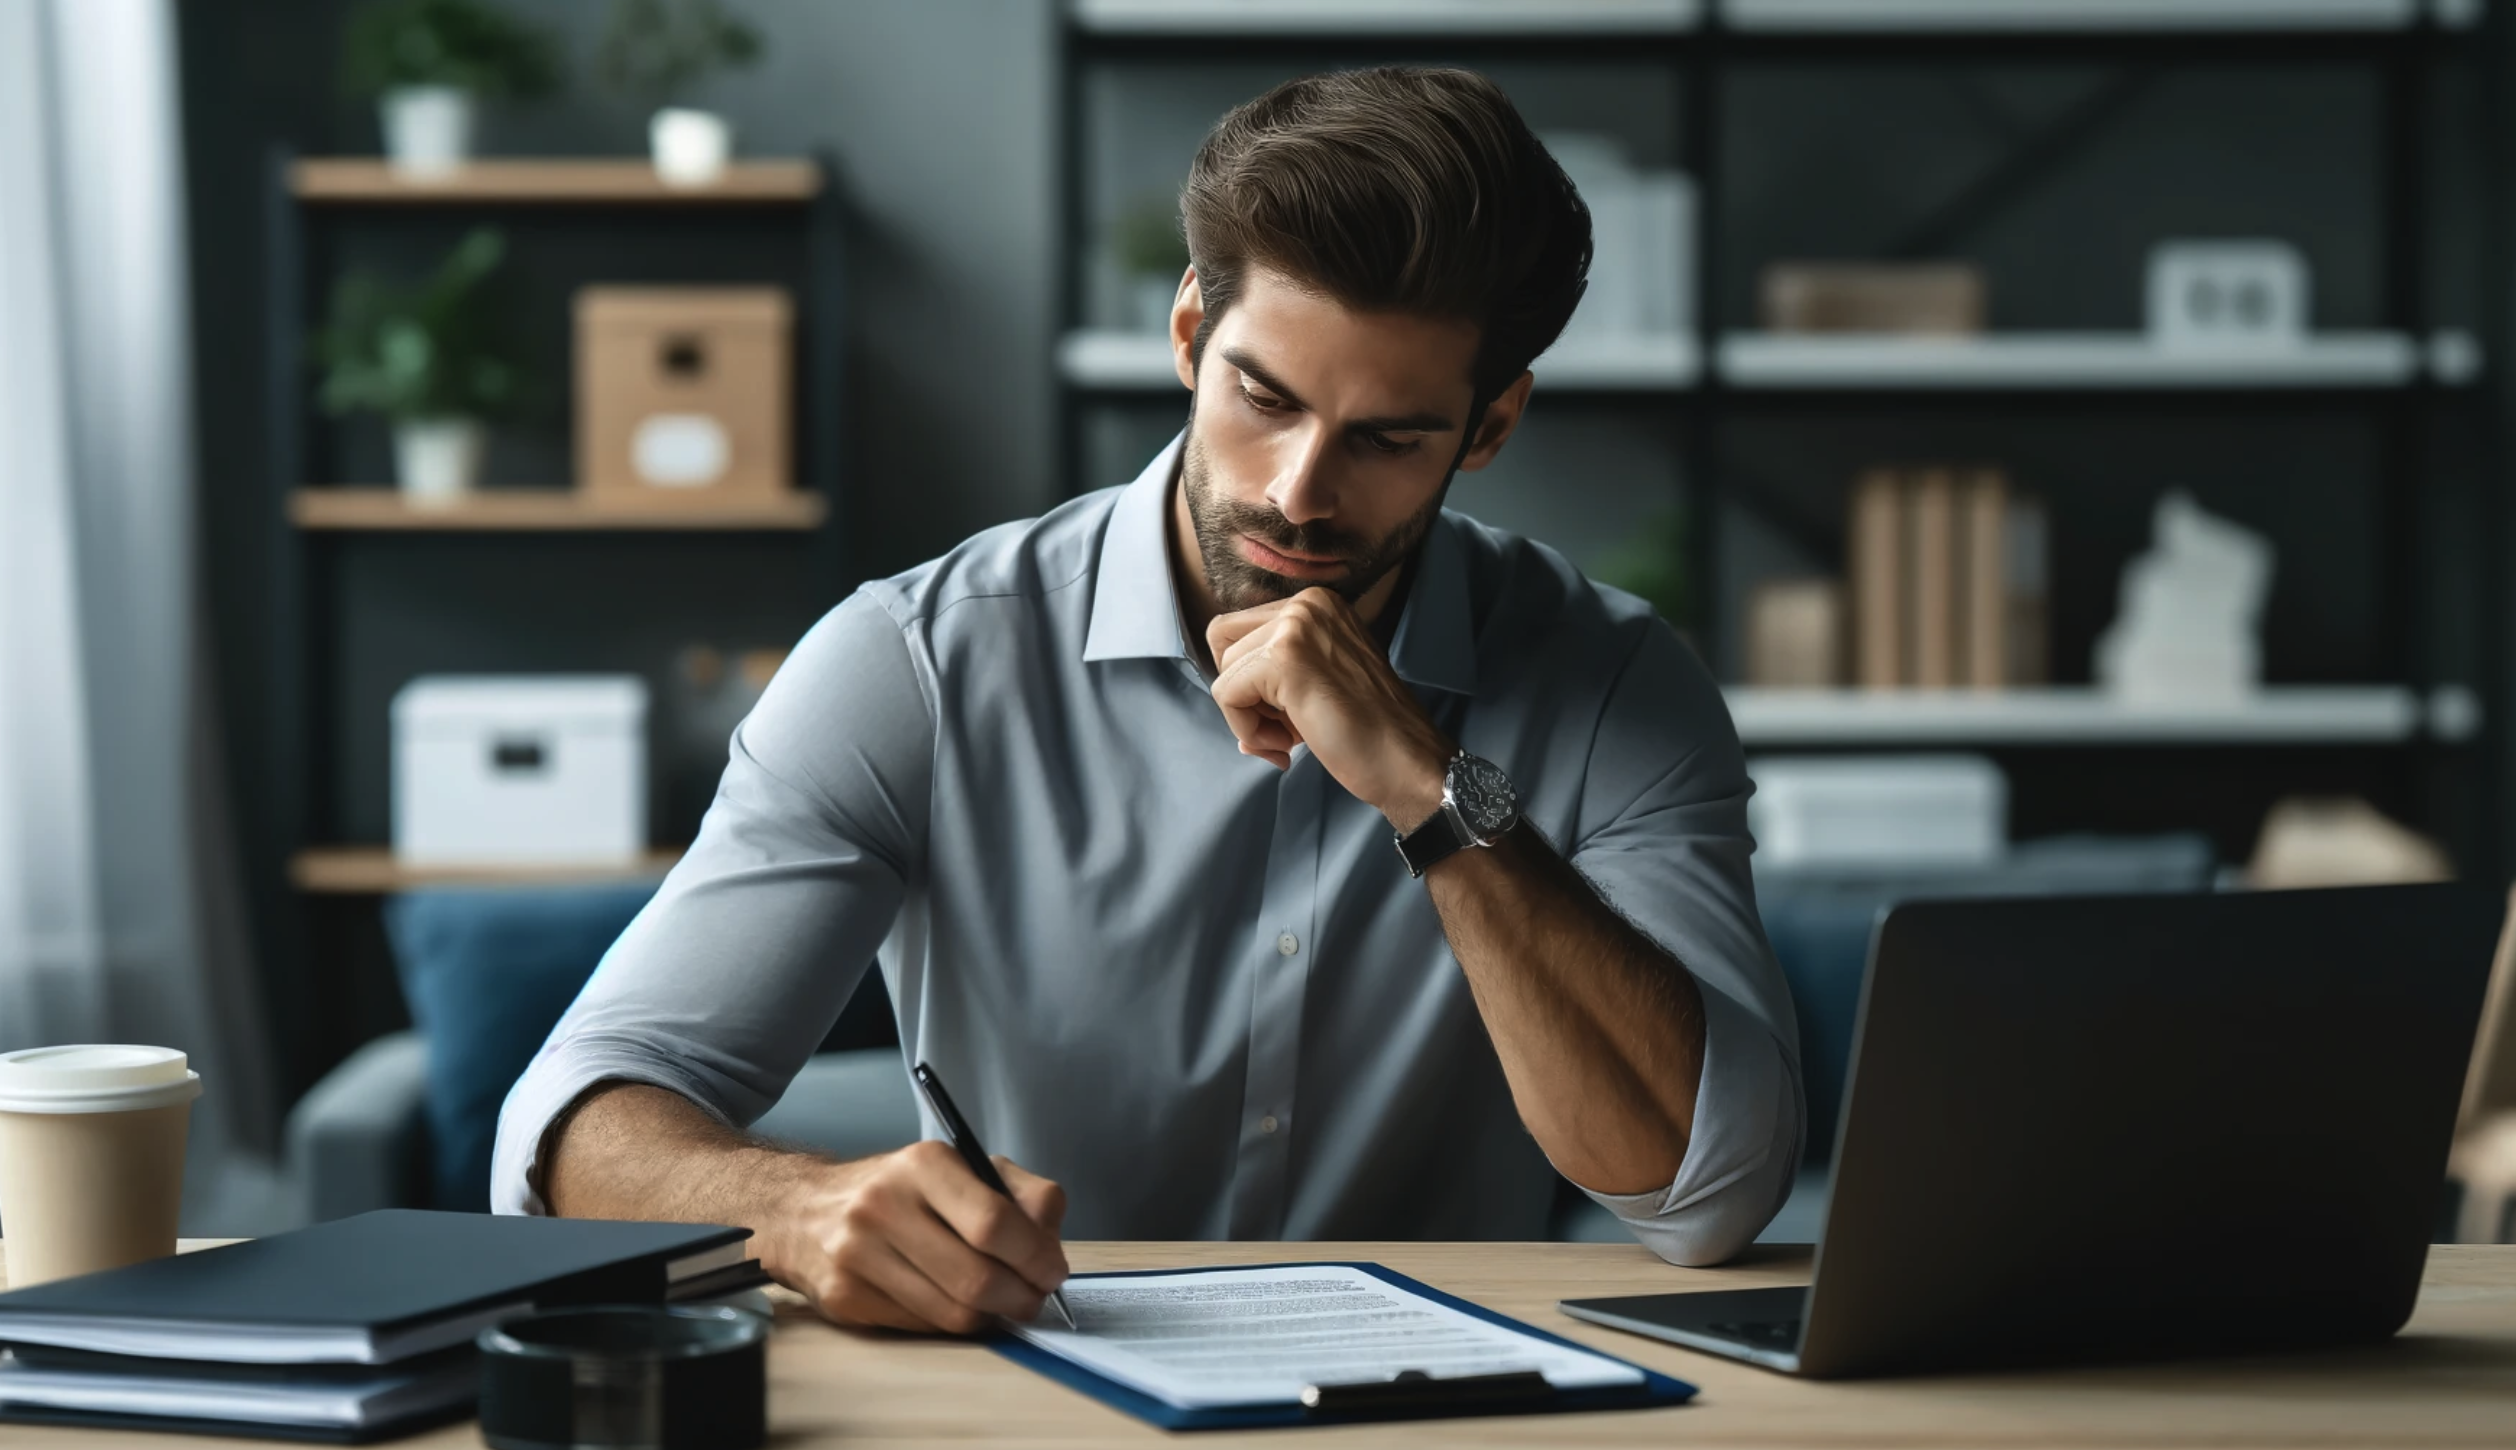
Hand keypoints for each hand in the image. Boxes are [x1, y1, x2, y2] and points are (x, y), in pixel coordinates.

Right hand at [762, 1140, 1068, 1334]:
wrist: (804, 1210)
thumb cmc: (900, 1189)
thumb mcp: (960, 1167)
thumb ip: (1019, 1192)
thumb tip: (1050, 1240)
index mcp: (922, 1165)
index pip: (995, 1223)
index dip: (1036, 1257)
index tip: (1053, 1271)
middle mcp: (884, 1206)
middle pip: (977, 1278)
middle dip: (1021, 1297)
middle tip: (1034, 1298)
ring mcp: (859, 1256)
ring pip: (953, 1313)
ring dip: (992, 1315)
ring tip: (1001, 1301)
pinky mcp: (846, 1299)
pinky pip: (923, 1327)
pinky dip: (951, 1322)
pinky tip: (953, 1301)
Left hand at [1207, 588, 1453, 827]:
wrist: (1407, 760)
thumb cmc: (1369, 730)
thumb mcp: (1320, 678)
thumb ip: (1277, 673)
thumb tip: (1226, 692)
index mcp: (1317, 604)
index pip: (1241, 632)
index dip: (1253, 683)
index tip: (1290, 716)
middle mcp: (1306, 604)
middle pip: (1223, 643)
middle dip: (1245, 694)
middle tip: (1285, 727)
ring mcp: (1295, 626)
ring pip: (1223, 671)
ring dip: (1248, 719)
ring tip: (1291, 739)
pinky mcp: (1283, 657)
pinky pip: (1226, 694)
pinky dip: (1246, 730)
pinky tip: (1286, 746)